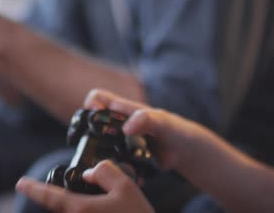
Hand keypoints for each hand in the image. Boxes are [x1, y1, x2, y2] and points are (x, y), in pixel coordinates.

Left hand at [16, 160, 153, 212]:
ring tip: (109, 208)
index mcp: (81, 209)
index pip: (51, 196)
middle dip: (65, 202)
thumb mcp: (127, 186)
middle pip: (62, 210)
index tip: (21, 183)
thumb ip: (105, 172)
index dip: (34, 189)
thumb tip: (90, 173)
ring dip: (78, 209)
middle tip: (87, 200)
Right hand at [84, 89, 212, 170]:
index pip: (96, 98)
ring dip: (100, 157)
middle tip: (100, 146)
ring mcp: (118, 143)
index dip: (90, 105)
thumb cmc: (174, 129)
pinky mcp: (123, 160)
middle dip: (90, 136)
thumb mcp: (162, 121)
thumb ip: (146, 119)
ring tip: (113, 163)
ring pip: (97, 148)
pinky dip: (116, 172)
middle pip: (90, 126)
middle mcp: (116, 125)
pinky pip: (112, 166)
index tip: (94, 117)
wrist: (184, 151)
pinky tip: (127, 175)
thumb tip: (126, 128)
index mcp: (122, 110)